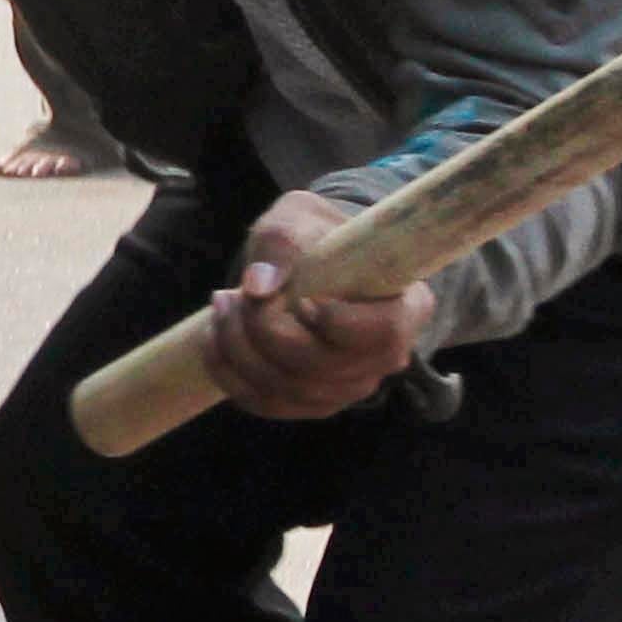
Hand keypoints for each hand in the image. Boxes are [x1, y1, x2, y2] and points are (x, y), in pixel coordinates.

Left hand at [202, 191, 432, 420]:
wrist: (305, 264)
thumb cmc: (313, 238)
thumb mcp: (299, 218)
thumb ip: (283, 241)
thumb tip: (259, 285)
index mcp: (406, 307)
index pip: (383, 333)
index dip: (335, 321)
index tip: (302, 295)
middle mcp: (385, 357)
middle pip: (322, 367)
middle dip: (264, 330)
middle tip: (236, 292)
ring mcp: (350, 386)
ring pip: (289, 390)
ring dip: (238, 349)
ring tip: (222, 303)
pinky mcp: (312, 401)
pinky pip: (266, 403)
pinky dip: (229, 373)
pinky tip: (215, 336)